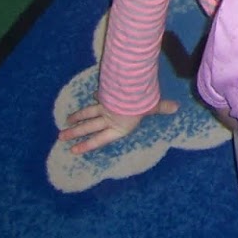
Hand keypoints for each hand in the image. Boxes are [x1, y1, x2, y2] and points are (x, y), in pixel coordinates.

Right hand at [58, 98, 178, 154]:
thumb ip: (162, 108)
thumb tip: (176, 108)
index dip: (87, 145)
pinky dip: (96, 96)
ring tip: (65, 122)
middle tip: (61, 136)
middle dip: (75, 133)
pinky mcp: (104, 94)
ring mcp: (104, 106)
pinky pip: (99, 96)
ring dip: (77, 117)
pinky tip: (92, 95)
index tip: (74, 150)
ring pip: (87, 113)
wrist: (129, 88)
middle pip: (88, 127)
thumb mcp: (152, 106)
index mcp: (118, 127)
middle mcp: (108, 119)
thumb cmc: (141, 103)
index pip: (100, 139)